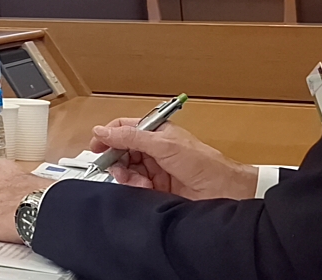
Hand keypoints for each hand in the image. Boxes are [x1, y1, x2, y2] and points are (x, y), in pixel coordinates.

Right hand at [85, 119, 255, 199]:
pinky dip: (135, 187)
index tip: (96, 146)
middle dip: (116, 159)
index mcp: (156, 132)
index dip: (108, 136)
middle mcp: (153, 149)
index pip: (123, 129)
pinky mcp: (156, 187)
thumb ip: (130, 137)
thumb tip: (102, 131)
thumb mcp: (164, 145)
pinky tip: (145, 188)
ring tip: (137, 181)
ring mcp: (155, 169)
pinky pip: (134, 185)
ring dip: (127, 175)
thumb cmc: (204, 164)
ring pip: (126, 169)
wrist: (224, 192)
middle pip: (121, 150)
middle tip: (115, 167)